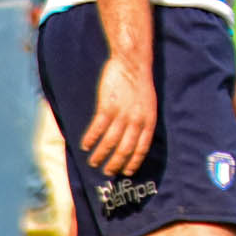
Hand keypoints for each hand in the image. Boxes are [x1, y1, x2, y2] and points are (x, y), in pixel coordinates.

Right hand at [83, 54, 156, 174]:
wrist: (132, 64)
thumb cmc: (140, 84)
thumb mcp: (149, 105)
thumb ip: (143, 122)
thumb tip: (135, 140)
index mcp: (149, 120)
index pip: (142, 148)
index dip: (134, 161)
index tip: (127, 172)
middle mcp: (136, 120)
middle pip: (125, 149)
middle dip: (115, 163)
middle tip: (108, 172)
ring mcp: (121, 114)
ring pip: (109, 142)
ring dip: (100, 154)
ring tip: (93, 162)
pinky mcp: (107, 106)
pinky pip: (97, 128)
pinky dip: (90, 139)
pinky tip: (85, 145)